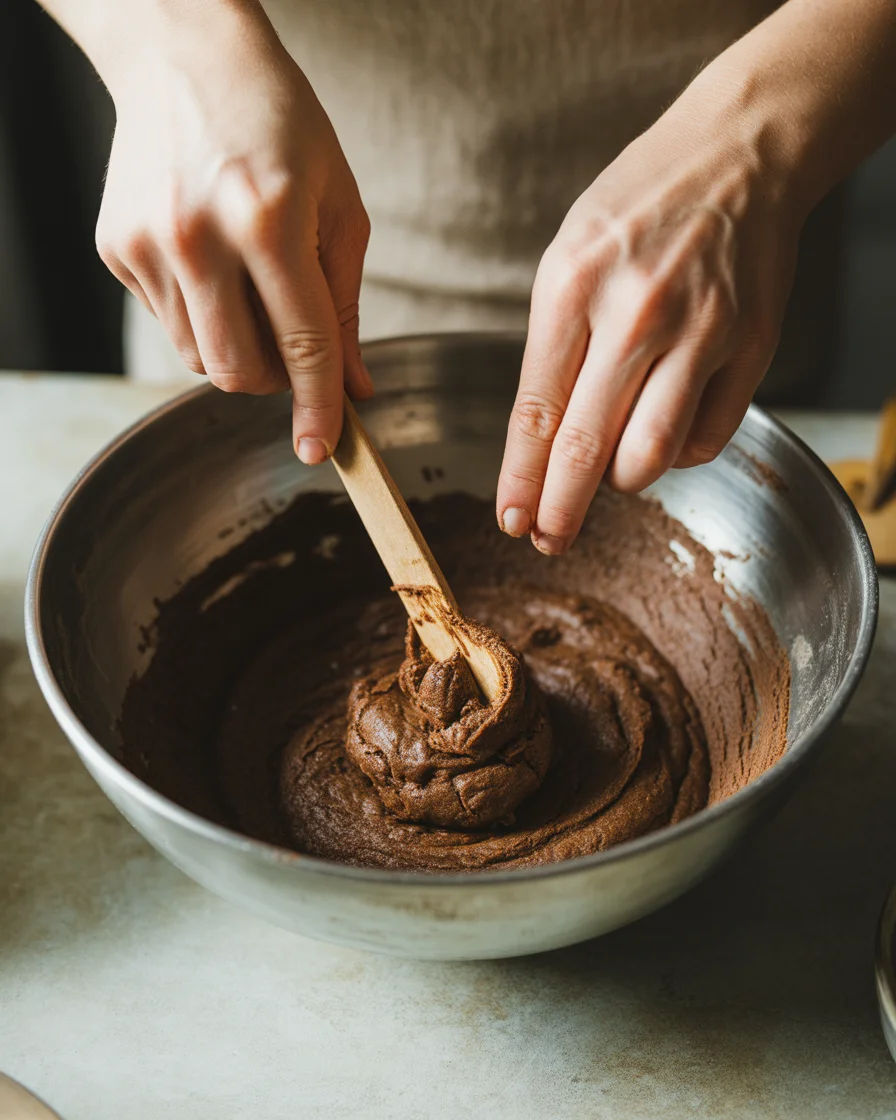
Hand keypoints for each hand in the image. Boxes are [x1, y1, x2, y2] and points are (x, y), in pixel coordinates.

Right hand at [95, 4, 369, 462]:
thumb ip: (346, 307)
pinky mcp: (116, 248)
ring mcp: (146, 243)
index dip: (317, 406)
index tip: (322, 449)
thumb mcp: (338, 206)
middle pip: (239, 372)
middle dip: (276, 382)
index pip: (303, 345)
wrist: (183, 53)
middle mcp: (196, 235)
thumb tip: (353, 388)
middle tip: (294, 347)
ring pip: (201, 359)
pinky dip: (202, 316)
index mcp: (266, 218)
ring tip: (251, 287)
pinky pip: (169, 324)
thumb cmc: (280, 123)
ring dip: (238, 350)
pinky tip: (210, 261)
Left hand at [497, 89, 801, 553]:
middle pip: (586, 447)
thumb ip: (554, 347)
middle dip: (560, 510)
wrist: (739, 154)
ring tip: (609, 472)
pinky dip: (676, 454)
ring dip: (622, 483)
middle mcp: (635, 314)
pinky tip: (661, 433)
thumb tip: (546, 440)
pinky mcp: (749, 349)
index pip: (535, 411)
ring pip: (650, 457)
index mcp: (572, 287)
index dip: (520, 478)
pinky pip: (705, 438)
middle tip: (548, 539)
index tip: (511, 517)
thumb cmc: (642, 205)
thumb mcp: (569, 257)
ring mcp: (699, 333)